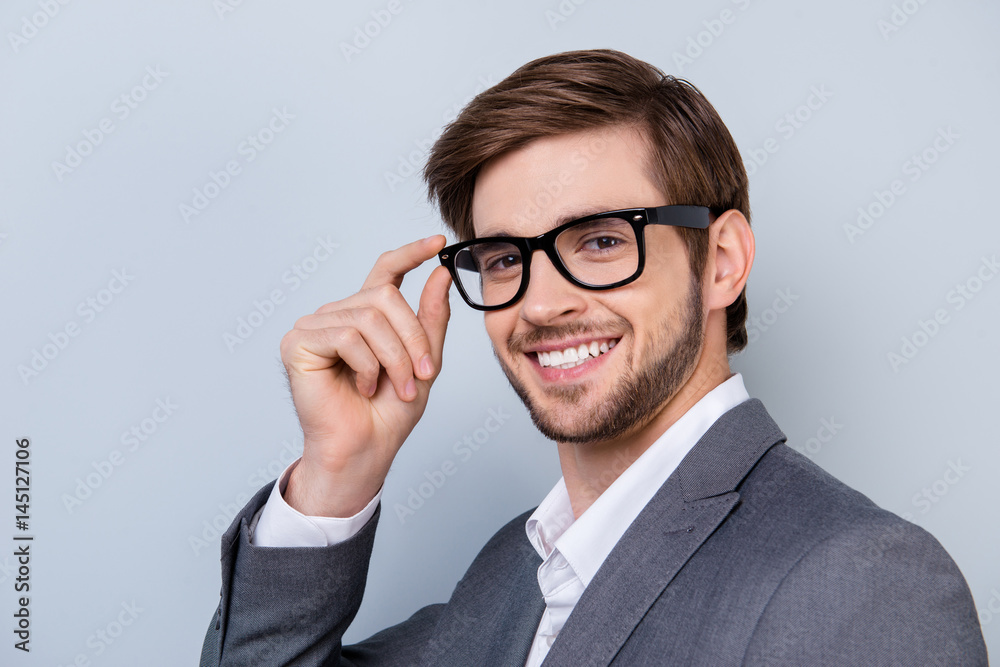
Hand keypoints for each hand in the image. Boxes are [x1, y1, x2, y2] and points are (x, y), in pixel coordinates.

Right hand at [279, 235, 451, 516]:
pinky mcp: (298, 343)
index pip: (385, 271)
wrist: (366, 450)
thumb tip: (440, 273)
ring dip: (394, 359)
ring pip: (369, 319)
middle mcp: (339, 315)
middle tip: (422, 373)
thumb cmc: (389, 413)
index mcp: (366, 316)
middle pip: (385, 297)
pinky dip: (366, 367)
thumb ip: (431, 319)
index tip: (438, 242)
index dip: (410, 254)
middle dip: (412, 338)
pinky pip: (346, 337)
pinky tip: (362, 388)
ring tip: (396, 388)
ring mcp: (315, 326)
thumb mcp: (423, 361)